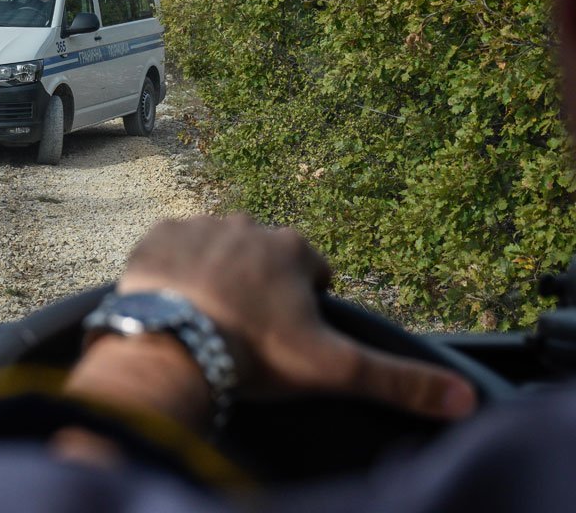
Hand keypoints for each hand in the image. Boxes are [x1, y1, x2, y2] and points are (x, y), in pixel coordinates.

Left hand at [118, 215, 476, 419]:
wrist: (172, 347)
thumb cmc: (254, 354)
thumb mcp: (333, 369)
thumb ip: (400, 381)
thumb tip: (466, 399)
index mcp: (293, 247)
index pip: (311, 271)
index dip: (304, 306)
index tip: (286, 334)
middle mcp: (246, 223)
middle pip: (262, 257)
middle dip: (259, 286)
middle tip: (245, 331)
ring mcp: (198, 225)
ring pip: (215, 249)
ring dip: (215, 275)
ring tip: (208, 319)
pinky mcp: (155, 235)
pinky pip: (171, 248)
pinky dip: (173, 271)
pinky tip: (174, 303)